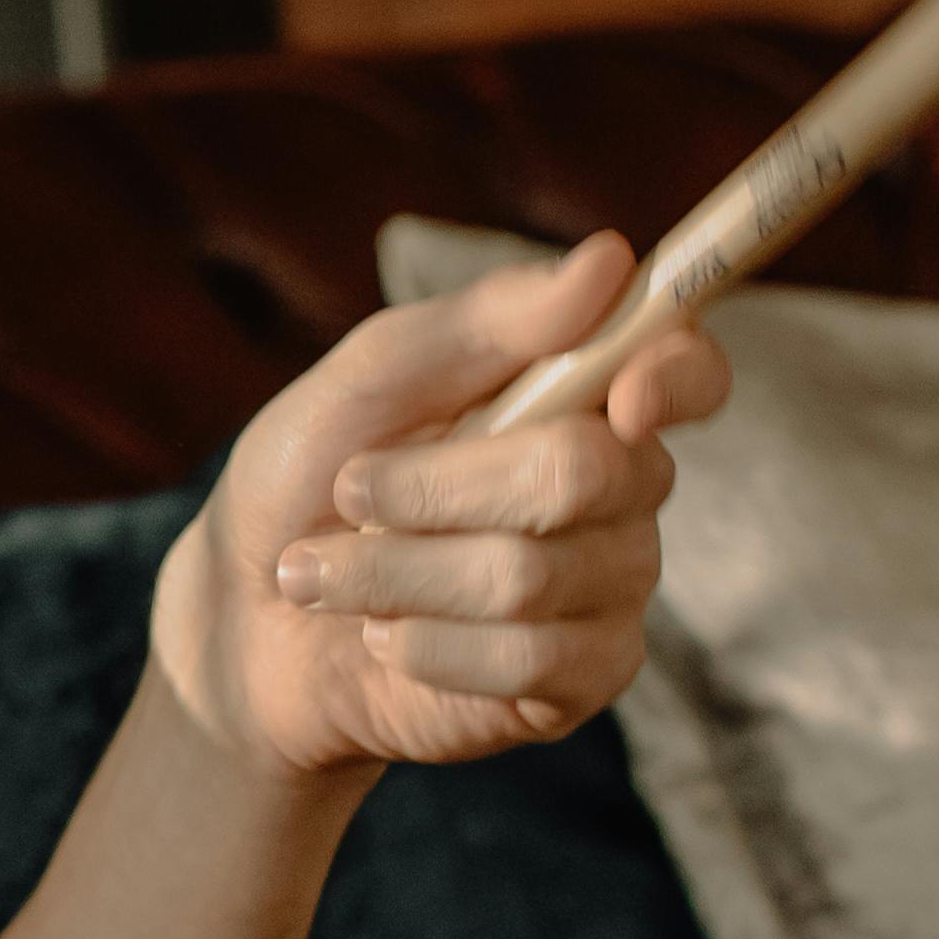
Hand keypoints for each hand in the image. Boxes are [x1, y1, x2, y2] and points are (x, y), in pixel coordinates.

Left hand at [150, 235, 730, 784]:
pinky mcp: (583, 679)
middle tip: (348, 492)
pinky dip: (423, 643)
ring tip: (328, 575)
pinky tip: (383, 635)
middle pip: (585, 473)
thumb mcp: (370, 378)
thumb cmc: (310, 478)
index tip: (623, 395)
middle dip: (434, 486)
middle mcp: (619, 486)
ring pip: (532, 574)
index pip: (687, 373)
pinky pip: (529, 658)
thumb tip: (609, 260)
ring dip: (396, 572)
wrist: (250, 621)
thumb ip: (485, 321)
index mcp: (580, 393)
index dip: (676, 378)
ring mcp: (610, 586)